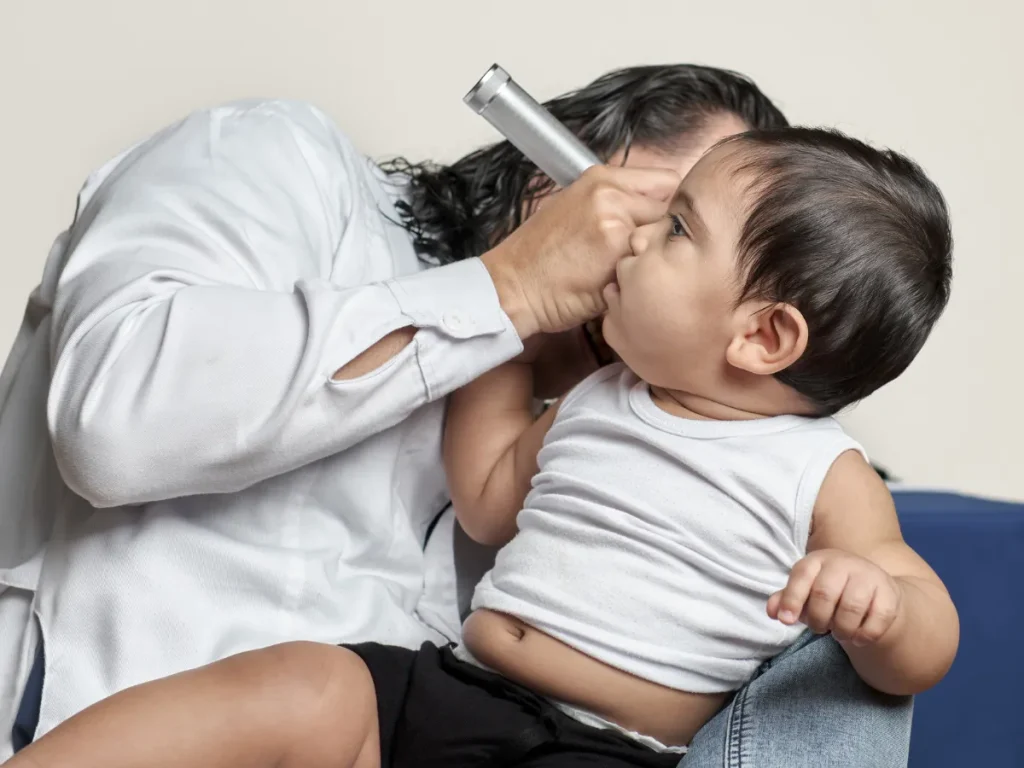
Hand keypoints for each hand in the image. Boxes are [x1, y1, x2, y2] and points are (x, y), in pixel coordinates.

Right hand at [481, 165, 679, 337]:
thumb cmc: (540, 257)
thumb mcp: (575, 209)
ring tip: (621, 271)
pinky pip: (649, 266)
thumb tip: (656, 210)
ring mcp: (615, 223)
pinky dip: (639, 278)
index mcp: (602, 178)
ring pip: (663, 241)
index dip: (665, 209)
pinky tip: (614, 284)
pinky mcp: (616, 255)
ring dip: (651, 257)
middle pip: (671, 211)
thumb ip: (617, 202)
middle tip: (637, 255)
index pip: (667, 182)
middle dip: (662, 235)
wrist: (512, 286)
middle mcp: (611, 194)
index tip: (652, 228)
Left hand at [767, 549, 903, 646]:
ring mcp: (869, 575)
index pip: (801, 575)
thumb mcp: (806, 592)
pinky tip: (858, 638)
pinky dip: (865, 635)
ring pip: (851, 608)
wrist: (873, 590)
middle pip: (824, 594)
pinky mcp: (890, 593)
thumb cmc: (830, 591)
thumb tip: (773, 612)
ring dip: (841, 629)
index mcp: (818, 560)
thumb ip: (786, 600)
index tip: (787, 621)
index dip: (792, 599)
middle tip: (819, 628)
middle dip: (817, 619)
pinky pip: (878, 619)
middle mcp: (844, 562)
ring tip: (838, 633)